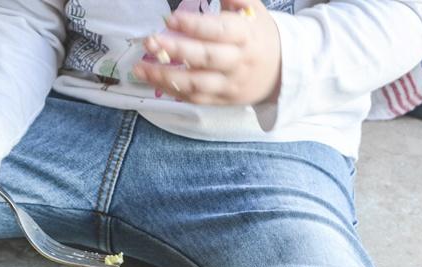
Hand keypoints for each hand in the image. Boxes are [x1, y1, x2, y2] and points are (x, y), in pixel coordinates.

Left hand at [131, 0, 280, 105]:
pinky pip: (195, 98)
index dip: (194, 26)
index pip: (219, 31)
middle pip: (205, 58)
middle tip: (150, 41)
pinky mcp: (221, 101)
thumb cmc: (259, 35)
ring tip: (140, 67)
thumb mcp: (252, 10)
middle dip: (175, 50)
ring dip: (166, 76)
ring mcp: (229, 84)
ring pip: (196, 84)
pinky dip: (172, 91)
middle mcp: (237, 61)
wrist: (281, 72)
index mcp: (245, 35)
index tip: (170, 19)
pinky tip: (153, 80)